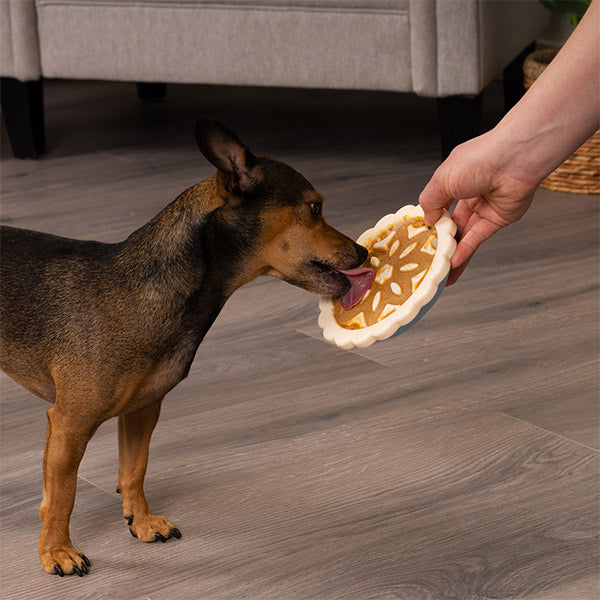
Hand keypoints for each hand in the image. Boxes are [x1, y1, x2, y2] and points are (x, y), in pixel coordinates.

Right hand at [419, 131, 537, 284]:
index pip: (439, 204)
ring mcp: (485, 207)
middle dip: (441, 241)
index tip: (422, 236)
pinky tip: (454, 262)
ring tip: (441, 269)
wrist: (515, 160)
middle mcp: (471, 192)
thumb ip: (430, 202)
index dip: (431, 220)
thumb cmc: (481, 159)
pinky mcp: (499, 219)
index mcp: (456, 178)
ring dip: (453, 252)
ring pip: (465, 234)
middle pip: (452, 223)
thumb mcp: (441, 180)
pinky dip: (465, 250)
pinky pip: (478, 237)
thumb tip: (429, 220)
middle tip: (430, 257)